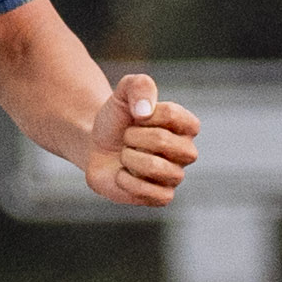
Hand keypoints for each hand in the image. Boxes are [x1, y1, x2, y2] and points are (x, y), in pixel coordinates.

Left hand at [80, 70, 197, 207]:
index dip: (146, 114)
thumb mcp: (124, 91)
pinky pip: (155, 194)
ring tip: (124, 155)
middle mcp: (186, 151)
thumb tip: (145, 111)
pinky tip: (122, 175)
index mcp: (186, 125)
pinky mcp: (162, 197)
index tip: (135, 115)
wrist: (95, 144)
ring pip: (157, 169)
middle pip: (164, 141)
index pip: (172, 115)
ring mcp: (175, 176)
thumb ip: (139, 85)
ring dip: (129, 158)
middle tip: (126, 137)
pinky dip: (128, 182)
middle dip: (133, 136)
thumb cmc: (117, 119)